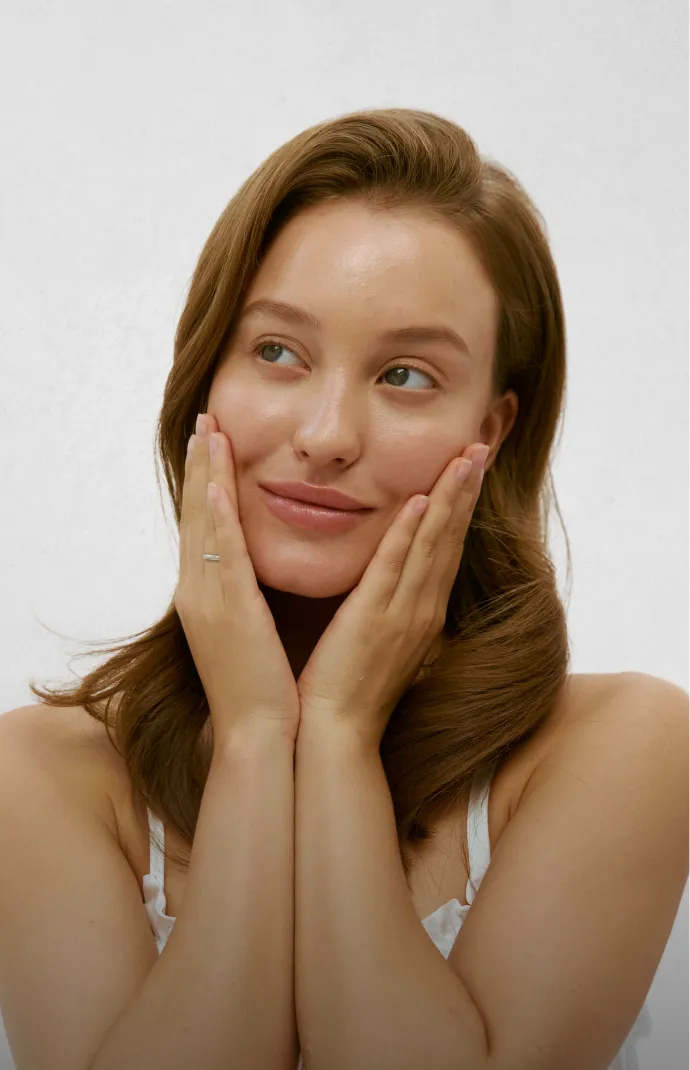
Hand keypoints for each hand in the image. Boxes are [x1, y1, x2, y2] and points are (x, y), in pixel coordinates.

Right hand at [175, 412, 300, 747]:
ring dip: (207, 476)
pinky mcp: (229, 612)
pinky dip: (217, 519)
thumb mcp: (250, 629)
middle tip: (205, 420)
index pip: (203, 526)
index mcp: (206, 595)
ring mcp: (208, 601)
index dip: (205, 482)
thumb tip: (259, 567)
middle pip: (195, 515)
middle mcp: (198, 591)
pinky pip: (221, 556)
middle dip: (200, 466)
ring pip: (204, 525)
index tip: (212, 443)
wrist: (260, 733)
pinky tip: (219, 486)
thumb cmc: (263, 685)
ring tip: (210, 432)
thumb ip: (248, 594)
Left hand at [295, 444, 488, 748]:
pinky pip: (396, 568)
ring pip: (433, 546)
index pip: (445, 549)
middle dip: (467, 490)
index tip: (468, 468)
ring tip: (466, 457)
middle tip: (482, 445)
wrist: (335, 734)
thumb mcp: (377, 640)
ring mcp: (404, 615)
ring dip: (451, 499)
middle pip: (450, 539)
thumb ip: (386, 607)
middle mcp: (422, 610)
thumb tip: (387, 583)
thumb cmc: (349, 689)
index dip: (460, 507)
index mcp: (421, 613)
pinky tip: (422, 500)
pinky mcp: (375, 620)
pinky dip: (410, 533)